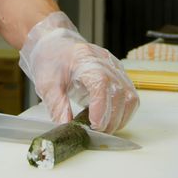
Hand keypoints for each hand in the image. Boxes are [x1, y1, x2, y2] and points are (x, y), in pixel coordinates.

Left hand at [19, 12, 138, 132]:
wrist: (56, 45)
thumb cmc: (51, 60)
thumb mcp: (47, 84)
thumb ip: (57, 106)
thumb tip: (66, 127)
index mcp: (84, 58)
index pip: (101, 82)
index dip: (101, 106)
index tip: (94, 125)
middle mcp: (105, 61)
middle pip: (119, 92)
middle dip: (110, 118)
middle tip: (94, 132)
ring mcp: (116, 68)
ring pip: (130, 97)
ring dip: (119, 118)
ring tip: (102, 128)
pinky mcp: (120, 75)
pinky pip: (130, 97)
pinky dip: (123, 113)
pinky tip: (109, 119)